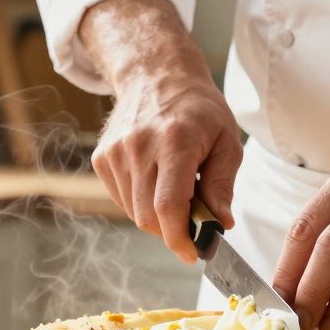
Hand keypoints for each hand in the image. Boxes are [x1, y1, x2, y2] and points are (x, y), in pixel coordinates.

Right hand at [78, 0, 243, 262]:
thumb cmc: (199, 110)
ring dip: (157, 217)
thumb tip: (220, 224)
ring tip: (178, 193)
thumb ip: (223, 185)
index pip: (168, 205)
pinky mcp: (103, 158)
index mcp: (175, 141)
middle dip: (173, 232)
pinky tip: (156, 182)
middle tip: (194, 225)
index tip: (193, 254)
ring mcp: (116, 152)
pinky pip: (122, 200)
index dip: (179, 238)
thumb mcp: (227, 141)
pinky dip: (141, 204)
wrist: (156, 75)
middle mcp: (139, 146)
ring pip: (134, 212)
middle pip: (148, 216)